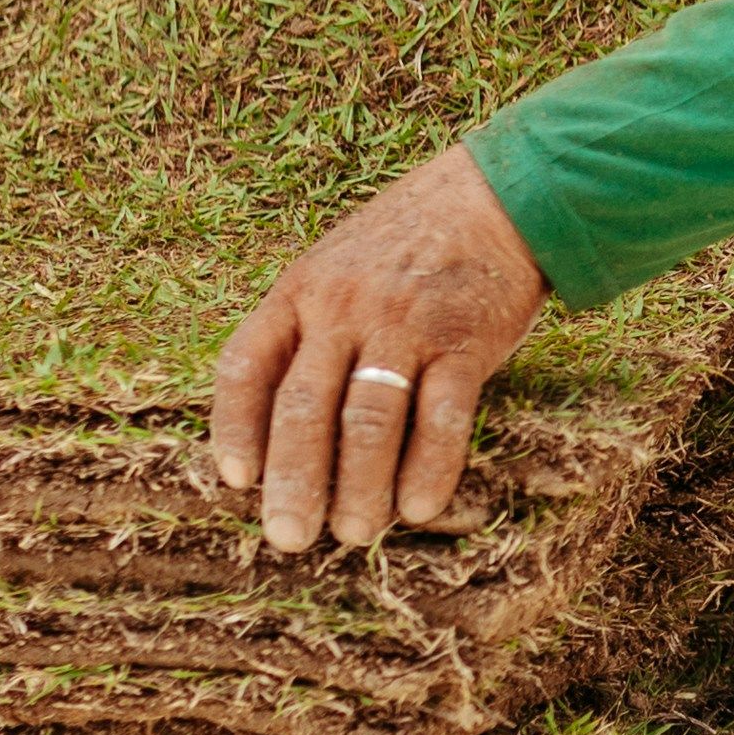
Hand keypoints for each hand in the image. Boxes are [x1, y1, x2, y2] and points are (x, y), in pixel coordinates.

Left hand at [207, 147, 548, 553]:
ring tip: (354, 533)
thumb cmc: (409, 242)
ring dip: (359, 486)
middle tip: (289, 538)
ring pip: (367, 419)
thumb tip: (277, 424)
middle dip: (294, 481)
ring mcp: (404, 323)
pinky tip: (420, 508)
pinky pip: (440, 415)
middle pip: (303, 406)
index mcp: (300, 290)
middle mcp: (344, 306)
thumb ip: (306, 327)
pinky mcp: (463, 340)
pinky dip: (428, 467)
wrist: (499, 196)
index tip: (236, 482)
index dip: (234, 428)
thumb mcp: (336, 265)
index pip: (247, 365)